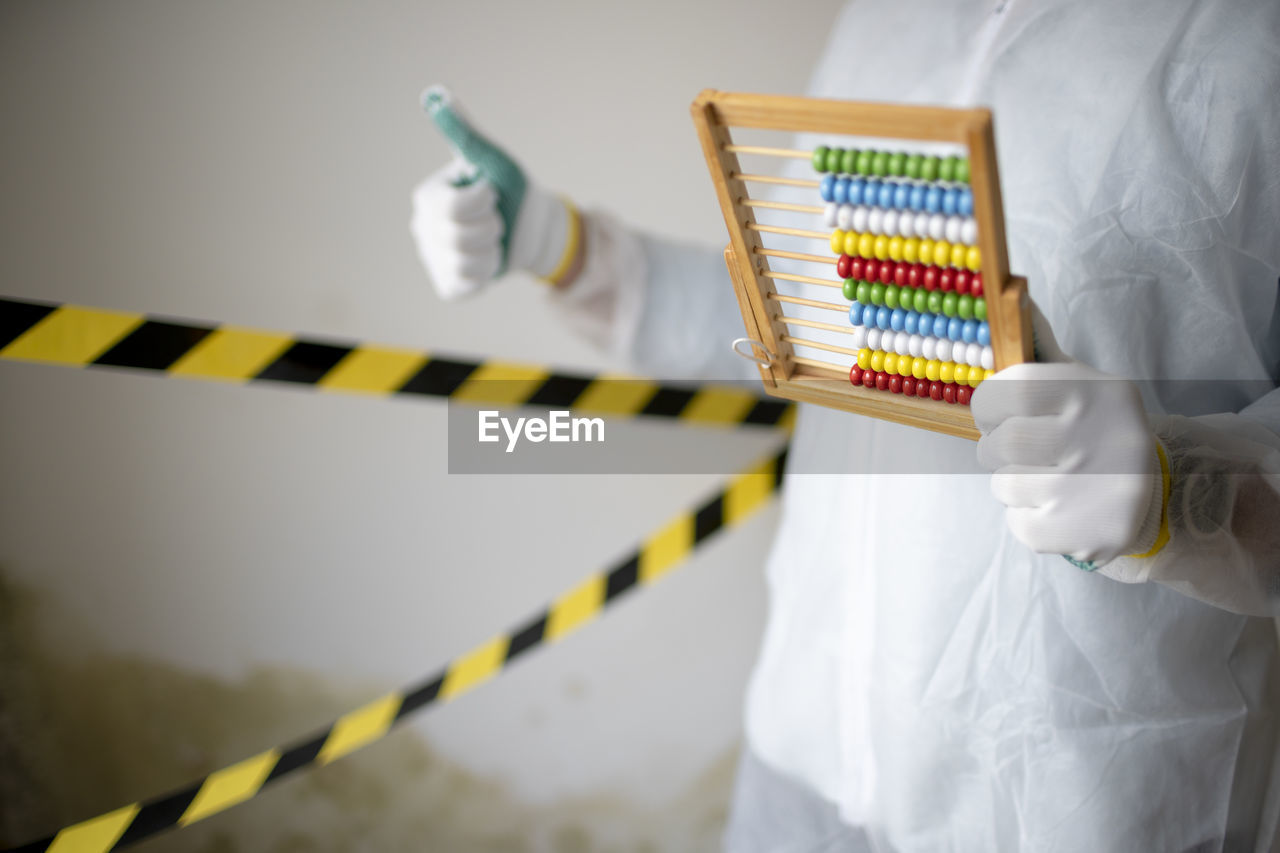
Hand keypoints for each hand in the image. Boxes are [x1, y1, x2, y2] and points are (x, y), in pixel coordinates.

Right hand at [409, 86, 577, 300]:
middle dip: (491, 227)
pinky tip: (488, 260)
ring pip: (466, 265)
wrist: (529, 226)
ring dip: (493, 252)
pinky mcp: (448, 285)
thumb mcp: (490, 159)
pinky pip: (467, 287)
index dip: (484, 202)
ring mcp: (433, 259)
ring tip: (493, 239)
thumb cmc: (508, 187)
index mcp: (427, 197)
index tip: (490, 192)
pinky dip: (487, 276)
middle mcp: (422, 228)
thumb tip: (436, 94)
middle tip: (494, 218)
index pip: (455, 208)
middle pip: (461, 238)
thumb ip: (463, 132)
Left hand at [971, 323, 1164, 564]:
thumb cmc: (1094, 429)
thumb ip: (1042, 348)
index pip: (1007, 391)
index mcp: (1096, 392)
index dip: (990, 406)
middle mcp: (1100, 437)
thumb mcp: (1080, 383)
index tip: (999, 413)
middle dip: (998, 450)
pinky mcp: (1086, 535)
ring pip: (1004, 486)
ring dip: (1015, 485)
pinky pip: (1017, 525)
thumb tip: (1016, 295)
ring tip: (1050, 480)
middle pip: (998, 445)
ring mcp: (1094, 490)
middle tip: (1025, 451)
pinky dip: (1028, 520)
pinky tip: (1059, 509)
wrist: (1153, 496)